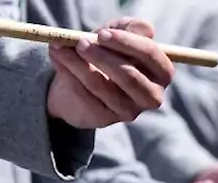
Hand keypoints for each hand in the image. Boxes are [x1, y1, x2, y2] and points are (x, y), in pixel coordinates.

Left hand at [46, 17, 173, 127]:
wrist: (79, 81)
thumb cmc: (106, 53)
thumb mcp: (117, 35)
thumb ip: (130, 27)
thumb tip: (144, 29)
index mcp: (161, 71)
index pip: (150, 55)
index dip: (126, 43)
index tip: (102, 34)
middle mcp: (151, 95)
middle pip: (128, 76)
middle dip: (102, 57)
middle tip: (80, 42)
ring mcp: (128, 111)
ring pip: (101, 86)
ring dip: (77, 64)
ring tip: (59, 47)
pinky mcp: (105, 119)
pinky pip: (84, 96)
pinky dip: (67, 74)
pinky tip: (57, 58)